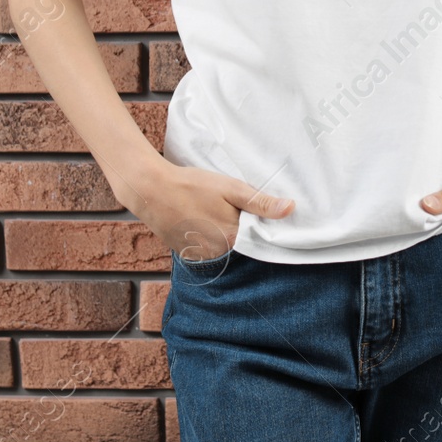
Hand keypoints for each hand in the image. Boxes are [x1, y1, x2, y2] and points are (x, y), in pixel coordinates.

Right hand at [109, 159, 293, 262]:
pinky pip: (205, 248)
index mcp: (232, 240)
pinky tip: (200, 218)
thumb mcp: (231, 189)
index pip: (257, 240)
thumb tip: (291, 209)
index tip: (254, 212)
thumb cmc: (192, 185)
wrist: (150, 189)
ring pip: (222, 247)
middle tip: (227, 206)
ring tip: (210, 211)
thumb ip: (261, 203)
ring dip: (222, 233)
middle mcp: (217, 255)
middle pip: (239, 243)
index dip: (259, 226)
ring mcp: (199, 256)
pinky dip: (206, 236)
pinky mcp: (185, 254)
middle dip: (239, 228)